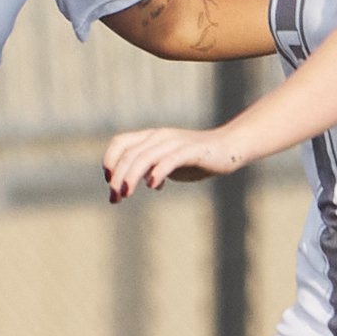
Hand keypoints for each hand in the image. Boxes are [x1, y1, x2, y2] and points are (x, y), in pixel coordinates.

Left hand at [101, 126, 243, 201]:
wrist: (227, 148)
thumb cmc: (196, 158)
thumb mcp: (168, 162)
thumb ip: (152, 168)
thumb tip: (140, 183)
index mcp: (152, 137)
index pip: (121, 143)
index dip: (110, 161)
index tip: (109, 182)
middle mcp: (160, 137)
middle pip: (130, 154)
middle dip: (118, 177)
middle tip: (115, 198)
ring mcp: (176, 142)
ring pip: (145, 157)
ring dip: (131, 176)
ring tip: (126, 194)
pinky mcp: (191, 151)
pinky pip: (170, 160)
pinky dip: (158, 171)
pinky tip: (153, 186)